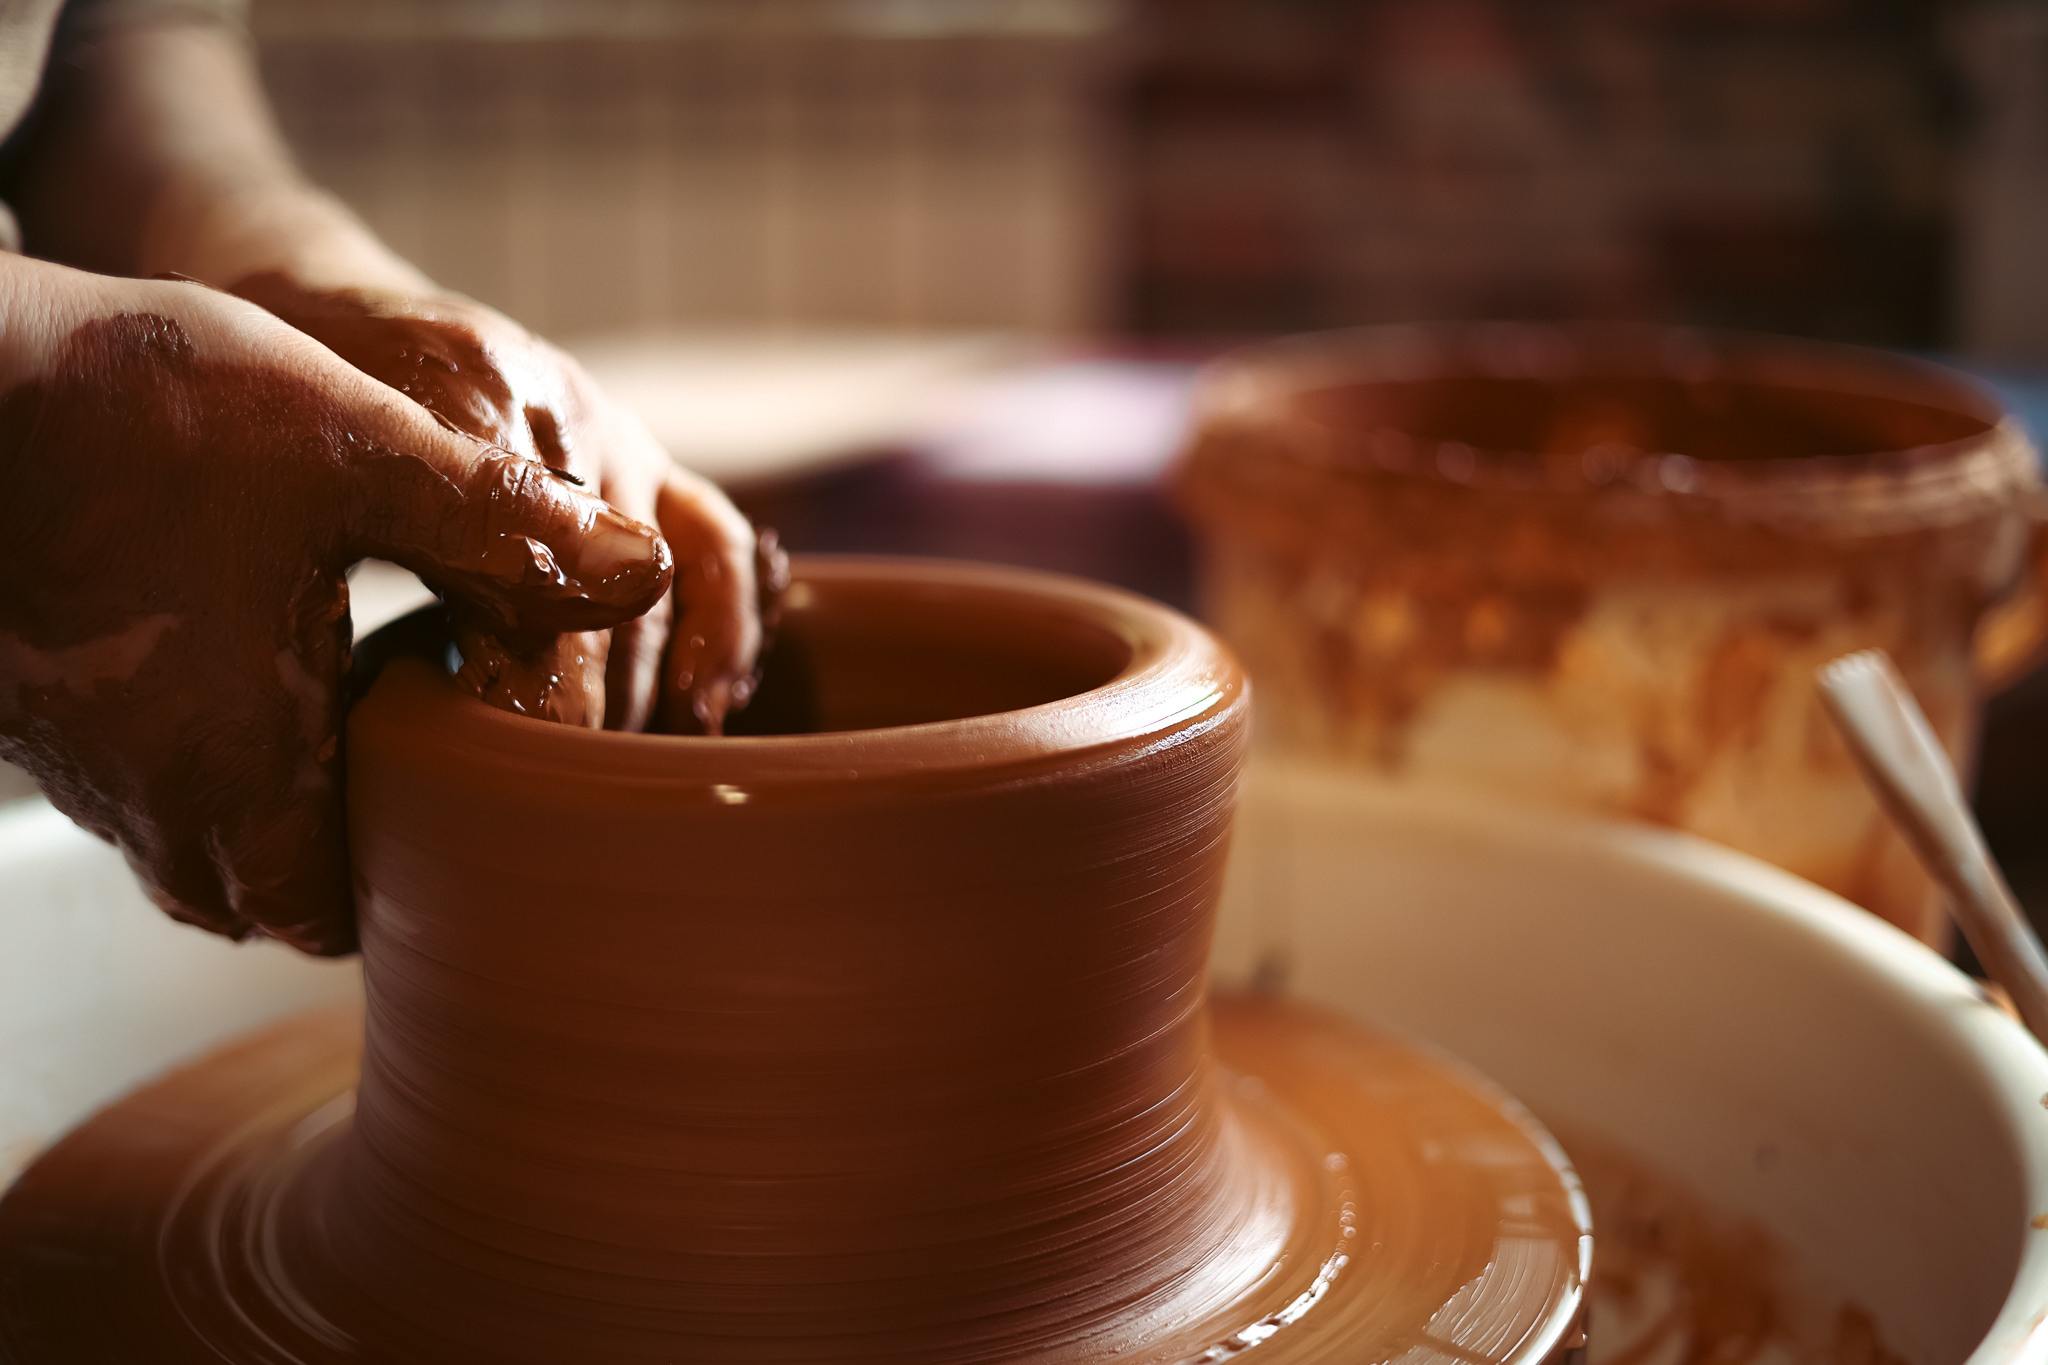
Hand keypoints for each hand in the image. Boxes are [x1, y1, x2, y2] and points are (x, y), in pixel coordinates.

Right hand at [0, 261, 673, 952]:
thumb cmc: (136, 411)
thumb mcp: (354, 449)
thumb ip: (501, 523)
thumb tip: (639, 572)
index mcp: (237, 775)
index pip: (346, 913)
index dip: (415, 872)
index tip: (468, 799)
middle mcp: (146, 803)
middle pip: (270, 900)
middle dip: (351, 855)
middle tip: (422, 773)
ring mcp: (76, 766)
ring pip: (196, 850)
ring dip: (277, 810)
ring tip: (345, 720)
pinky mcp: (30, 713)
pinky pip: (138, 785)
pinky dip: (205, 759)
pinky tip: (250, 663)